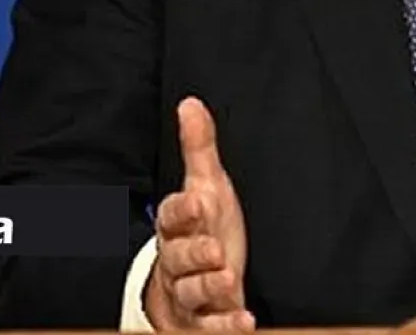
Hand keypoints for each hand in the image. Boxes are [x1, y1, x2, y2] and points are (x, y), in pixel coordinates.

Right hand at [144, 97, 252, 331]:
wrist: (189, 290)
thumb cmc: (203, 231)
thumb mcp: (207, 188)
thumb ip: (199, 149)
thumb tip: (191, 103)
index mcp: (177, 226)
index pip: (172, 215)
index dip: (183, 210)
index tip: (199, 201)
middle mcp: (178, 261)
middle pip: (178, 257)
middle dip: (195, 253)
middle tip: (215, 251)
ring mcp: (189, 294)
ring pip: (191, 292)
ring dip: (208, 288)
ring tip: (227, 281)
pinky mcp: (202, 323)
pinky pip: (209, 327)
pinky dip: (225, 327)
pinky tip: (243, 322)